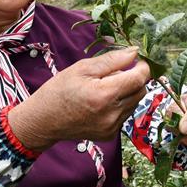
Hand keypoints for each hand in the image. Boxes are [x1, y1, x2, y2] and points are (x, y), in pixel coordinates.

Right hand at [7, 47, 150, 150]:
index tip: (137, 60)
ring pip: (135, 103)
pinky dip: (120, 105)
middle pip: (141, 91)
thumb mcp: (82, 68)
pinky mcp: (109, 135)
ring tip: (105, 88)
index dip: (142, 66)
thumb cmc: (59, 90)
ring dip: (127, 92)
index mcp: (104, 94)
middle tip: (115, 72)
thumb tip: (135, 52)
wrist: (43, 121)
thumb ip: (112, 60)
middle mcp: (112, 114)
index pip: (139, 78)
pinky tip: (102, 103)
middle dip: (135, 78)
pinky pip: (125, 114)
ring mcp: (112, 127)